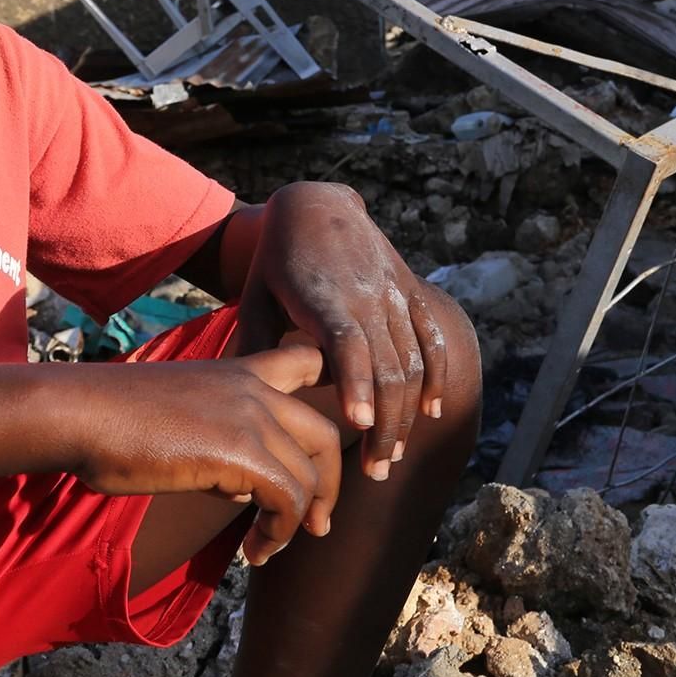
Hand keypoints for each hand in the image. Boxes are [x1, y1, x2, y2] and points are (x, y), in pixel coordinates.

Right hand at [63, 343, 340, 565]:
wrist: (80, 413)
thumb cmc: (110, 420)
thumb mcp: (178, 418)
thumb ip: (220, 443)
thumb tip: (242, 488)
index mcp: (237, 372)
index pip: (307, 360)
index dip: (330, 395)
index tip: (318, 445)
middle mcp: (253, 389)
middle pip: (325, 435)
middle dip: (329, 485)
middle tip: (315, 524)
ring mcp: (250, 417)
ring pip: (309, 476)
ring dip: (296, 523)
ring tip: (266, 549)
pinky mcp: (240, 451)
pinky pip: (288, 499)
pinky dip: (279, 533)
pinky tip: (253, 552)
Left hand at [237, 181, 453, 479]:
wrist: (317, 204)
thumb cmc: (276, 258)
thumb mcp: (254, 294)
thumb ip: (254, 344)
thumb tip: (240, 398)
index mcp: (323, 297)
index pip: (346, 344)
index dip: (355, 382)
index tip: (357, 423)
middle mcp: (365, 296)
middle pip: (387, 368)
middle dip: (384, 425)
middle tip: (373, 471)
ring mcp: (393, 293)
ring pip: (412, 362)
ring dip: (406, 414)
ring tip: (392, 456)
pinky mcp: (410, 291)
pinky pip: (430, 338)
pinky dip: (436, 375)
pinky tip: (433, 412)